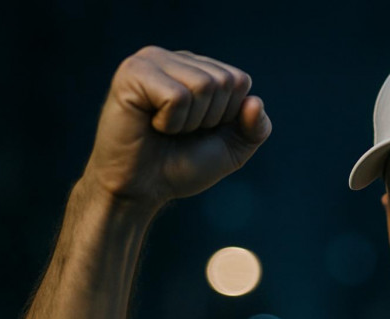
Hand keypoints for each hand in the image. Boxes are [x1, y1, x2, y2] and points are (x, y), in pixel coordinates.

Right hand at [81, 46, 271, 213]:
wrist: (142, 190)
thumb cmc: (182, 166)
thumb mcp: (232, 149)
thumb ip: (256, 128)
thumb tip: (254, 101)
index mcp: (198, 68)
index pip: (239, 80)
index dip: (228, 116)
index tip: (199, 130)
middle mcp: (175, 58)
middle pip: (224, 81)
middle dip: (210, 118)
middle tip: (179, 132)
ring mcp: (151, 60)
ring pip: (204, 85)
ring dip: (190, 121)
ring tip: (164, 128)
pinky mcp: (133, 72)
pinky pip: (178, 96)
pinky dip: (171, 122)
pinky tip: (151, 124)